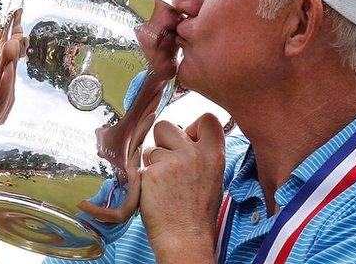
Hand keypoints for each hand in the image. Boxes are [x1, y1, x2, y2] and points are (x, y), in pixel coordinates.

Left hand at [139, 113, 224, 262]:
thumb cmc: (198, 212)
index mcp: (214, 154)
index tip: (189, 139)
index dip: (193, 127)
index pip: (207, 118)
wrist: (185, 237)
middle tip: (169, 162)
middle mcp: (194, 154)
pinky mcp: (151, 174)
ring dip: (153, 163)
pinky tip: (155, 193)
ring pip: (150, 148)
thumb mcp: (213, 177)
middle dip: (163, 140)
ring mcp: (171, 163)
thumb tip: (188, 137)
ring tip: (164, 184)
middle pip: (167, 126)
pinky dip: (144, 178)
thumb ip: (203, 154)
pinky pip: (140, 166)